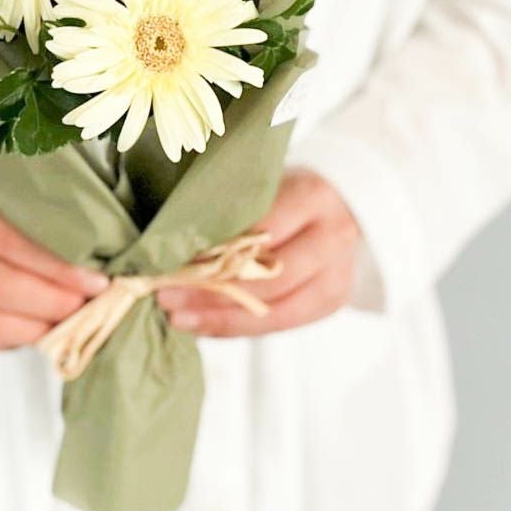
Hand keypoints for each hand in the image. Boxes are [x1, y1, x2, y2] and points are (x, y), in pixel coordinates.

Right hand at [0, 162, 108, 351]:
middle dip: (52, 303)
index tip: (97, 280)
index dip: (57, 267)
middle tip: (88, 305)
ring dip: (35, 329)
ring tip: (69, 321)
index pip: (9, 242)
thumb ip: (42, 202)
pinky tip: (39, 330)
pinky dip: (12, 341)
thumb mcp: (4, 177)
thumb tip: (104, 243)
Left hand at [158, 169, 359, 337]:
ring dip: (220, 319)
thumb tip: (172, 240)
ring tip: (178, 317)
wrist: (343, 199)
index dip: (215, 251)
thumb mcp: (263, 184)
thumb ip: (230, 209)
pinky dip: (238, 326)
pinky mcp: (332, 300)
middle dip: (212, 292)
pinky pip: (279, 323)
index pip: (259, 233)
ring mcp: (336, 274)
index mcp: (312, 197)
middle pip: (268, 279)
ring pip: (274, 310)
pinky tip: (204, 325)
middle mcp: (331, 237)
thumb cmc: (288, 188)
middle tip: (167, 296)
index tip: (172, 260)